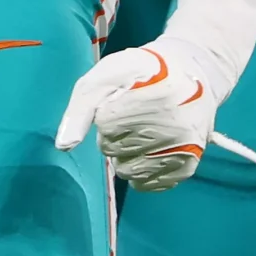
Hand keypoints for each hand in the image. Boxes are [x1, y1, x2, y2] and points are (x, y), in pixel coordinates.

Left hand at [54, 41, 222, 191]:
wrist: (191, 72)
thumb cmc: (141, 73)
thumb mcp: (106, 76)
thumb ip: (81, 109)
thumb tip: (64, 146)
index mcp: (156, 98)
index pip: (106, 124)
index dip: (106, 113)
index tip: (121, 100)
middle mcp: (174, 127)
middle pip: (114, 149)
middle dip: (112, 134)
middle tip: (132, 115)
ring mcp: (185, 149)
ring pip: (127, 170)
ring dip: (123, 155)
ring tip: (140, 132)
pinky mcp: (189, 165)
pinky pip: (149, 184)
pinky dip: (139, 172)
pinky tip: (146, 152)